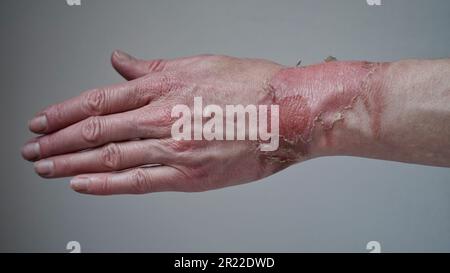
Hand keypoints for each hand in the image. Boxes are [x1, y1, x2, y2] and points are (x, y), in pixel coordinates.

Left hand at [22, 51, 292, 194]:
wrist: (288, 113)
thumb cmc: (252, 87)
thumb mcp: (199, 64)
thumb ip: (153, 67)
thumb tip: (121, 61)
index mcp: (163, 87)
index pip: (99, 101)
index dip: (63, 113)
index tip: (42, 122)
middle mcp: (161, 117)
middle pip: (94, 131)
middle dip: (56, 141)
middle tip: (32, 149)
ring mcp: (173, 147)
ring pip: (108, 158)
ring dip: (70, 164)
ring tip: (45, 168)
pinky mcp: (189, 174)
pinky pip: (137, 181)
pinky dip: (105, 184)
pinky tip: (82, 185)